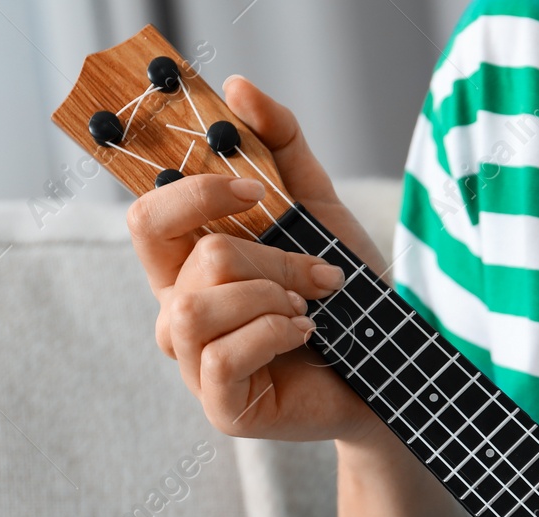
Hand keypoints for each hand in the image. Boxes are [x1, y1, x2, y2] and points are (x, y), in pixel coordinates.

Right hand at [126, 76, 391, 444]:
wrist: (390, 365)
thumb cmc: (345, 295)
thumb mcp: (318, 208)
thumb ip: (280, 146)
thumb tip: (237, 88)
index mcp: (188, 268)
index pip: (148, 217)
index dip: (196, 193)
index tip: (256, 188)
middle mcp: (179, 315)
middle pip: (195, 258)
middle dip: (272, 257)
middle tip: (321, 272)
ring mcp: (195, 365)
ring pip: (197, 307)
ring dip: (270, 295)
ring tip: (308, 306)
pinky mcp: (222, 407)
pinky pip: (223, 357)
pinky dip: (274, 333)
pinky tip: (306, 334)